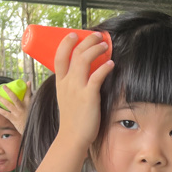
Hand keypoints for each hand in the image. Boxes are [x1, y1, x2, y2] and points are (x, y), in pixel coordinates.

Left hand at [0, 81, 31, 135]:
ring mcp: (18, 113)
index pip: (29, 95)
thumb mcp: (33, 112)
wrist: (32, 131)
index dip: (28, 88)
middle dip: (9, 91)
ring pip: (8, 104)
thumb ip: (30, 105)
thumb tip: (26, 100)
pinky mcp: (14, 119)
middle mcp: (23, 108)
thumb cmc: (31, 121)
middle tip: (4, 86)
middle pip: (15, 98)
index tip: (28, 82)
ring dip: (1, 99)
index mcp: (29, 105)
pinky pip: (5, 113)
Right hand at [54, 32, 113, 151]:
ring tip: (105, 45)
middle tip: (97, 36)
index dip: (66, 42)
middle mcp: (67, 83)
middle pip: (75, 53)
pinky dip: (105, 68)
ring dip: (96, 49)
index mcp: (61, 83)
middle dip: (86, 41)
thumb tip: (88, 77)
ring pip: (84, 60)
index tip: (75, 34)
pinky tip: (111, 64)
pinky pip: (97, 76)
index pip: (59, 56)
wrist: (72, 137)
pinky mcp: (88, 96)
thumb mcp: (67, 98)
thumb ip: (74, 87)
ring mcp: (77, 89)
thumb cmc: (73, 119)